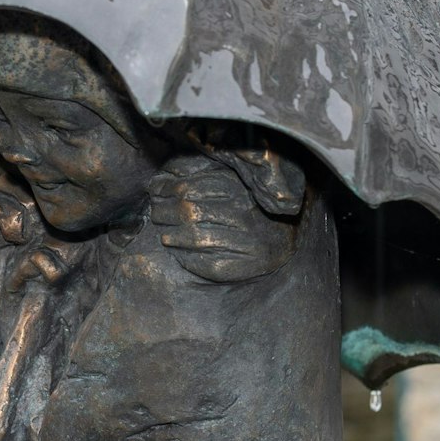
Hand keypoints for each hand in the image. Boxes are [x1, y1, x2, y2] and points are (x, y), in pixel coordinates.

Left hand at [148, 154, 295, 282]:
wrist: (284, 239)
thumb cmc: (246, 207)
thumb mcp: (227, 181)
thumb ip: (196, 175)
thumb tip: (159, 179)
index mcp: (237, 188)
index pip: (188, 187)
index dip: (165, 190)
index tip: (155, 192)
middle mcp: (242, 212)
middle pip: (188, 211)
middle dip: (164, 213)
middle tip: (157, 214)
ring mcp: (243, 240)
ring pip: (194, 237)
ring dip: (171, 236)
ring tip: (165, 235)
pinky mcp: (240, 265)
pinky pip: (205, 262)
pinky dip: (185, 258)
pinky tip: (178, 252)